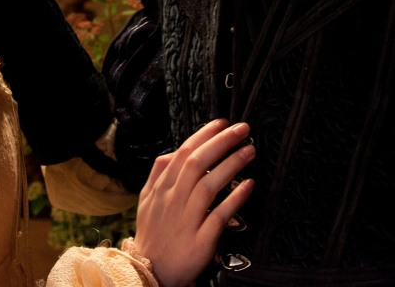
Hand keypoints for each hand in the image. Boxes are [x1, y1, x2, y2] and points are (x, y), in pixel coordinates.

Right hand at [132, 119, 254, 286]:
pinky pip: (218, 215)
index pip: (183, 153)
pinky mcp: (200, 240)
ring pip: (209, 185)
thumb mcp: (145, 201)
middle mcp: (173, 200)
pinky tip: (248, 185)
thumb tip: (171, 151)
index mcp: (161, 189)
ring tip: (249, 150)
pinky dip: (234, 199)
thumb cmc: (153, 235)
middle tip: (242, 129)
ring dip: (231, 164)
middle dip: (221, 142)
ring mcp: (186, 220)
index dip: (204, 135)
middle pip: (197, 163)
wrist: (150, 272)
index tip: (221, 123)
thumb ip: (157, 174)